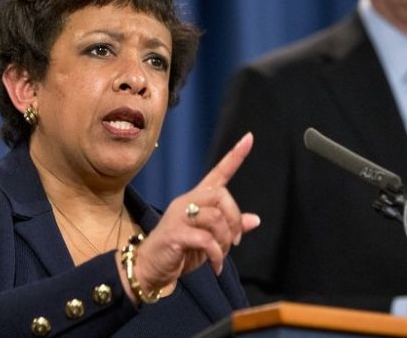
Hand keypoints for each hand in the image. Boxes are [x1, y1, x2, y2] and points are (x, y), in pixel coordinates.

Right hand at [125, 133, 260, 295]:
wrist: (150, 268)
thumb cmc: (179, 251)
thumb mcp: (209, 240)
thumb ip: (229, 228)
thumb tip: (256, 219)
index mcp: (196, 199)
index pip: (218, 173)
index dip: (235, 157)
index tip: (249, 138)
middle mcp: (186, 202)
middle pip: (221, 195)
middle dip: (234, 219)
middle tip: (235, 240)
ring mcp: (178, 216)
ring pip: (215, 218)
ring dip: (225, 240)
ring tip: (221, 255)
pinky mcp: (175, 234)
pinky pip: (206, 240)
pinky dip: (216, 255)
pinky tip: (215, 266)